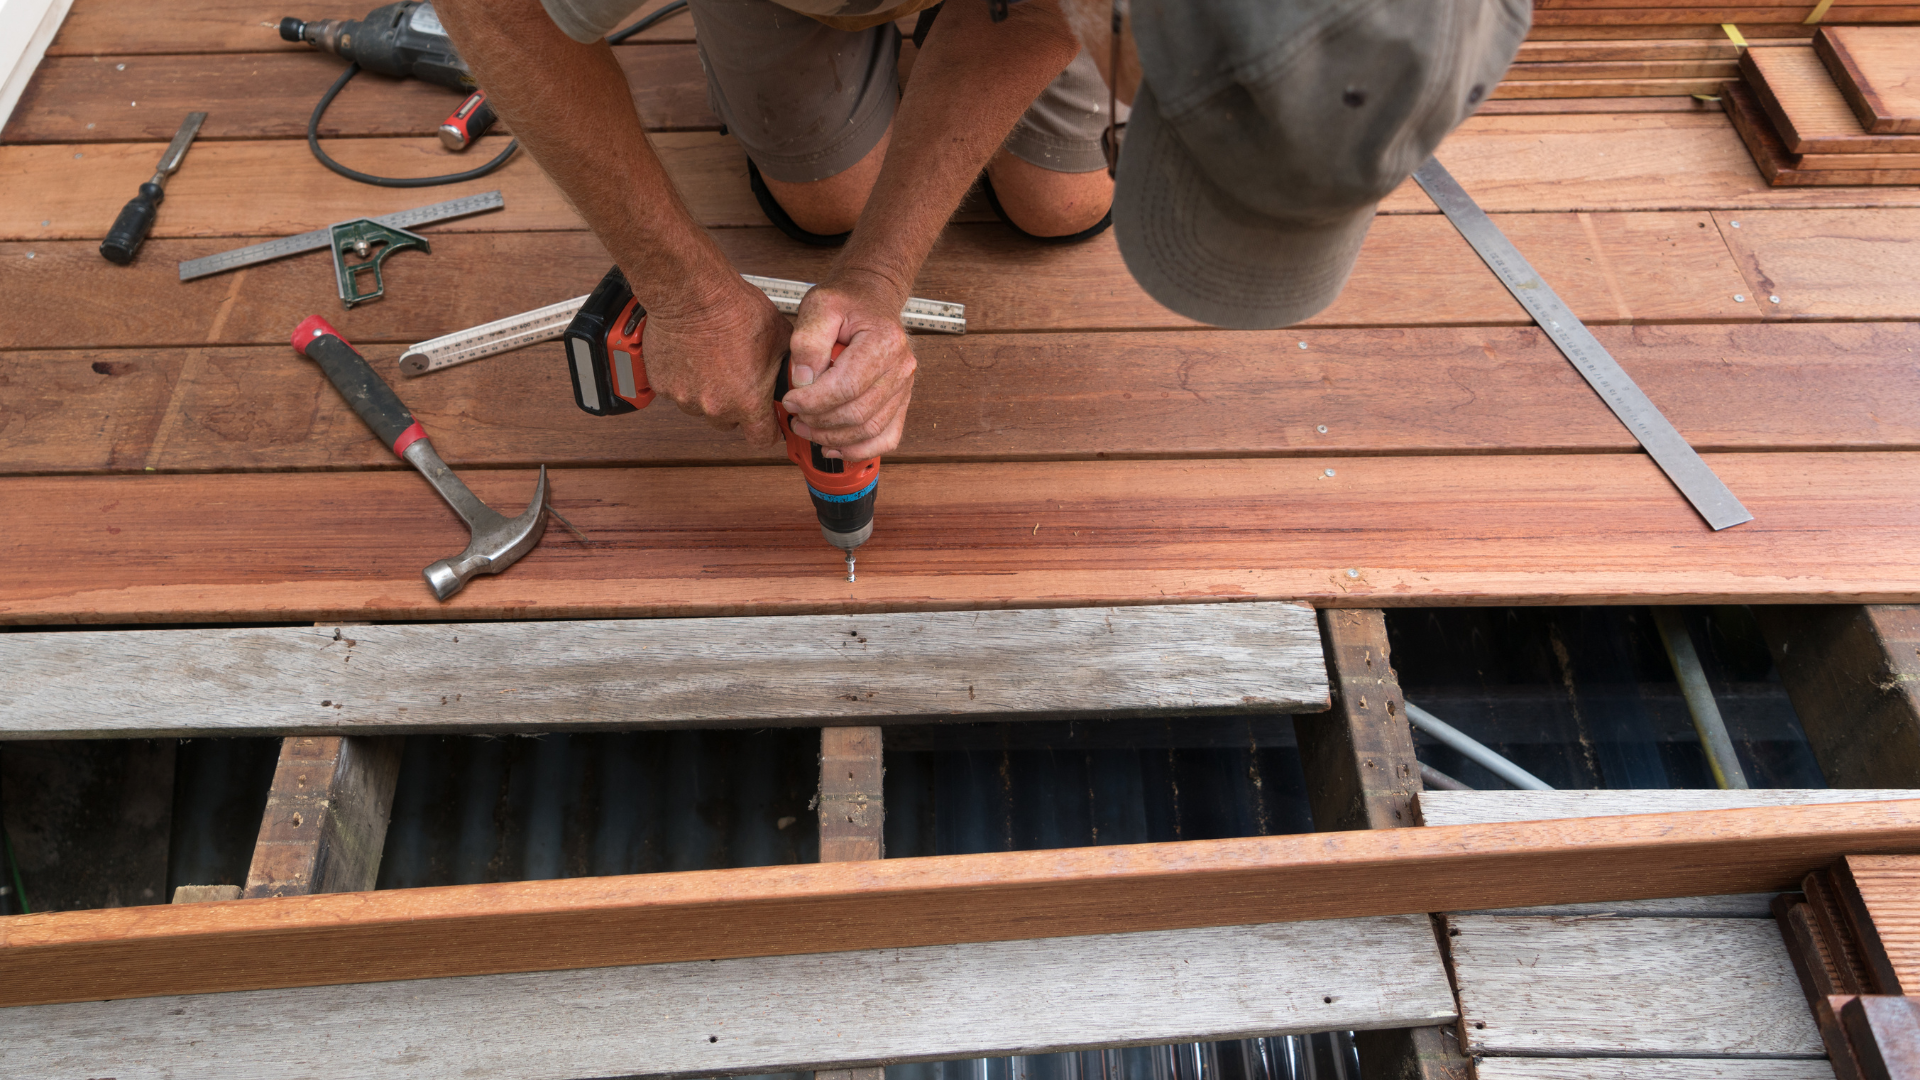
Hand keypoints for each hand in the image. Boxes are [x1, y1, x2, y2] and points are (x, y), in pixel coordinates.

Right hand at [638, 274, 789, 446]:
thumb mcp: (781, 338)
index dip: (769, 430)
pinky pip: (679, 391)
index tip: (768, 420)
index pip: (762, 439)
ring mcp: (686, 398)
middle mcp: (715, 407)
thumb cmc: (735, 310)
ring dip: (708, 392)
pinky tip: (694, 356)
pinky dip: (685, 380)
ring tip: (714, 361)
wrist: (693, 293)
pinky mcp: (663, 386)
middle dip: (736, 406)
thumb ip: (789, 366)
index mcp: (748, 402)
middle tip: (737, 377)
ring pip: (701, 408)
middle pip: (730, 423)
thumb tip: (798, 374)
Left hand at [781, 272, 916, 460]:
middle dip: (819, 421)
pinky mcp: (901, 401)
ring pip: (869, 430)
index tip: (791, 400)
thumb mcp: (819, 306)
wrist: (871, 299)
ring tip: (807, 429)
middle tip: (795, 416)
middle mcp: (901, 367)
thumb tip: (804, 381)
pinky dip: (859, 450)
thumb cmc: (847, 302)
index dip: (813, 401)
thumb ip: (808, 341)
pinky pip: (886, 438)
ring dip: (833, 438)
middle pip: (858, 413)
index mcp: (884, 341)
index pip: (846, 386)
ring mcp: (904, 387)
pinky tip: (833, 447)